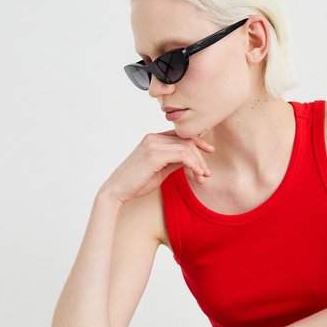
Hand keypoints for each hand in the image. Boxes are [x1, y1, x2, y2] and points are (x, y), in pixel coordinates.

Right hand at [97, 130, 213, 204]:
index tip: (210, 151)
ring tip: (203, 178)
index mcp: (153, 139)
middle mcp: (153, 138)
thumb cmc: (136, 182)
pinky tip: (197, 174)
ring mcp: (153, 144)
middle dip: (201, 157)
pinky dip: (194, 165)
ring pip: (187, 147)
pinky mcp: (154, 154)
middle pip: (187, 140)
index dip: (198, 141)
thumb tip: (190, 161)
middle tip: (207, 174)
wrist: (117, 191)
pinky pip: (183, 155)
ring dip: (199, 163)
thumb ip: (174, 162)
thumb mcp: (160, 170)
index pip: (181, 135)